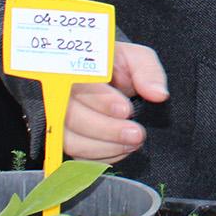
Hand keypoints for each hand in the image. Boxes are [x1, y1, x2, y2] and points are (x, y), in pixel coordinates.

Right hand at [64, 39, 168, 162]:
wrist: (102, 78)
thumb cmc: (114, 66)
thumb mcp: (134, 58)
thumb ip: (147, 71)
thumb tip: (157, 93)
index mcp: (73, 67)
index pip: (78, 85)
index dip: (101, 101)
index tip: (126, 110)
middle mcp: (57, 94)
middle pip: (71, 117)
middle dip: (107, 129)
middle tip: (136, 134)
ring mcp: (57, 119)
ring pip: (72, 141)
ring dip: (106, 147)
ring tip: (133, 142)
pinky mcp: (63, 140)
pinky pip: (76, 157)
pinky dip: (101, 157)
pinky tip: (121, 149)